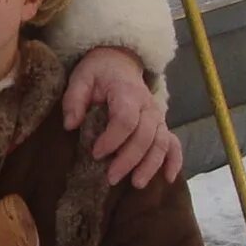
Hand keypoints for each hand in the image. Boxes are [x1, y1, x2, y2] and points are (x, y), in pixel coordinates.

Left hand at [63, 46, 181, 187]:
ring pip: (161, 143)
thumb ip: (74, 99)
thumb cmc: (98, 73)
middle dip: (129, 159)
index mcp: (127, 92)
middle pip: (145, 136)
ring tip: (136, 184)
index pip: (125, 119)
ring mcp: (158, 117)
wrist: (119, 61)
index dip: (112, 139)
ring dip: (150, 165)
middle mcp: (148, 106)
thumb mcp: (81, 78)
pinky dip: (174, 161)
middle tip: (111, 178)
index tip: (95, 153)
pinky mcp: (162, 126)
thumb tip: (70, 125)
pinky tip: (168, 178)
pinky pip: (174, 144)